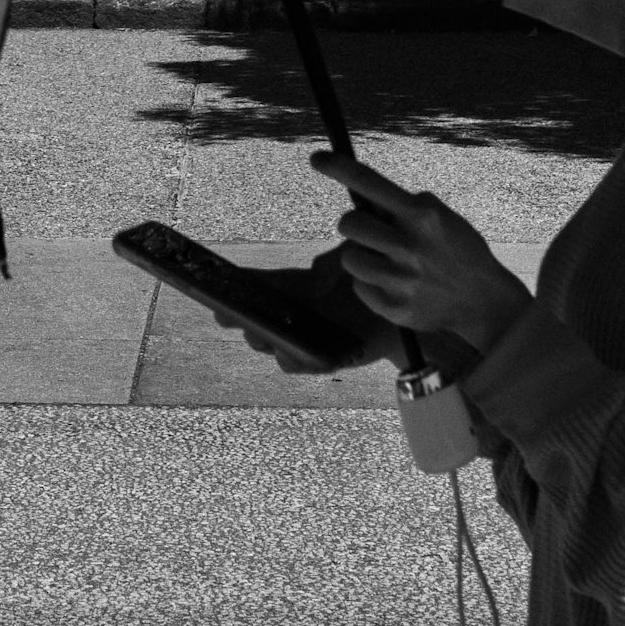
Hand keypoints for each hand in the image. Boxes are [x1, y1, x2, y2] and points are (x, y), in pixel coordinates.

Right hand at [196, 249, 405, 375]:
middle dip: (239, 317)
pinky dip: (292, 359)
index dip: (237, 285)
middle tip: (229, 314)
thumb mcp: (355, 262)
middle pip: (257, 318)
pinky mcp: (325, 358)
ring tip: (260, 333)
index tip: (215, 285)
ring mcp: (310, 337)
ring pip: (272, 344)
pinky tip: (287, 351)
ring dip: (262, 339)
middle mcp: (300, 313)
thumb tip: (317, 272)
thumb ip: (334, 261)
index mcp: (300, 286)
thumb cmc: (381, 277)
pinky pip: (300, 364)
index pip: (262, 284)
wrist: (409, 308)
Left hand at [323, 151, 533, 354]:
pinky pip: (359, 286)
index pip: (369, 182)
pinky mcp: (394, 307)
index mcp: (422, 215)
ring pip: (349, 256)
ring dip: (362, 256)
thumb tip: (360, 194)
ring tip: (387, 262)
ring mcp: (401, 279)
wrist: (483, 300)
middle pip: (348, 224)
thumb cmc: (458, 251)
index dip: (337, 167)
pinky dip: (371, 284)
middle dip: (355, 226)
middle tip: (373, 234)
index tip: (316, 158)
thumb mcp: (441, 218)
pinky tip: (395, 285)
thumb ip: (405, 207)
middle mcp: (409, 246)